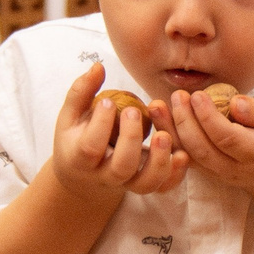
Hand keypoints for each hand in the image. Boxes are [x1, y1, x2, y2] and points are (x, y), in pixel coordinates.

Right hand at [48, 64, 185, 202]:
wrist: (81, 177)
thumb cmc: (76, 138)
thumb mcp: (70, 116)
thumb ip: (82, 91)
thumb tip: (98, 66)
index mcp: (80, 158)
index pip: (90, 147)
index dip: (101, 125)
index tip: (109, 103)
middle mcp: (104, 175)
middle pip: (121, 166)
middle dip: (132, 139)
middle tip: (136, 112)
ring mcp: (127, 183)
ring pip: (145, 184)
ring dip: (160, 161)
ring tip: (165, 136)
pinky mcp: (145, 185)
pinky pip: (162, 187)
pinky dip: (175, 175)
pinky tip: (182, 155)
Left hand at [161, 86, 253, 203]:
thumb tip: (235, 101)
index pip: (227, 138)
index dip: (209, 118)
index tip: (198, 95)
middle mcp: (234, 169)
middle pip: (202, 148)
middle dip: (185, 121)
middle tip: (177, 96)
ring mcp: (218, 174)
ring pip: (189, 155)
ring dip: (170, 131)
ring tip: (157, 106)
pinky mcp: (206, 173)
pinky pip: (184, 158)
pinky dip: (169, 139)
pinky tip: (158, 120)